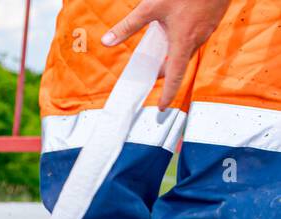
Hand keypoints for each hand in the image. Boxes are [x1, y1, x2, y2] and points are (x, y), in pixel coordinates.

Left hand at [102, 0, 230, 109]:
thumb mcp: (151, 6)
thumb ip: (129, 26)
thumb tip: (107, 42)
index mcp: (183, 41)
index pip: (174, 76)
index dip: (167, 93)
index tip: (162, 107)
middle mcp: (198, 39)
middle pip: (179, 64)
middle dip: (165, 72)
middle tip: (151, 74)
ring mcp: (208, 29)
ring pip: (188, 49)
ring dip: (174, 54)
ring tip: (161, 51)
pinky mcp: (213, 19)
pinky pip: (196, 36)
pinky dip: (184, 40)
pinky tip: (178, 29)